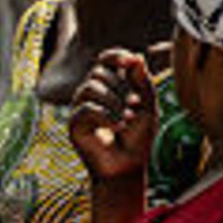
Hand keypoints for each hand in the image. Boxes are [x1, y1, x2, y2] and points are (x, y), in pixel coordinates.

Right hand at [66, 46, 161, 185]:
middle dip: (120, 87)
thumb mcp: (148, 106)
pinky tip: (117, 127)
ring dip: (113, 102)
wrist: (127, 166)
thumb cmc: (139, 137)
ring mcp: (80, 108)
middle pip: (99, 72)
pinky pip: (85, 109)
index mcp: (111, 85)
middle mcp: (92, 94)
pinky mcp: (74, 124)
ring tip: (127, 119)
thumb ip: (142, 82)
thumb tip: (136, 57)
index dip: (115, 56)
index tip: (129, 62)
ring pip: (90, 88)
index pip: (106, 60)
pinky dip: (105, 116)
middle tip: (134, 106)